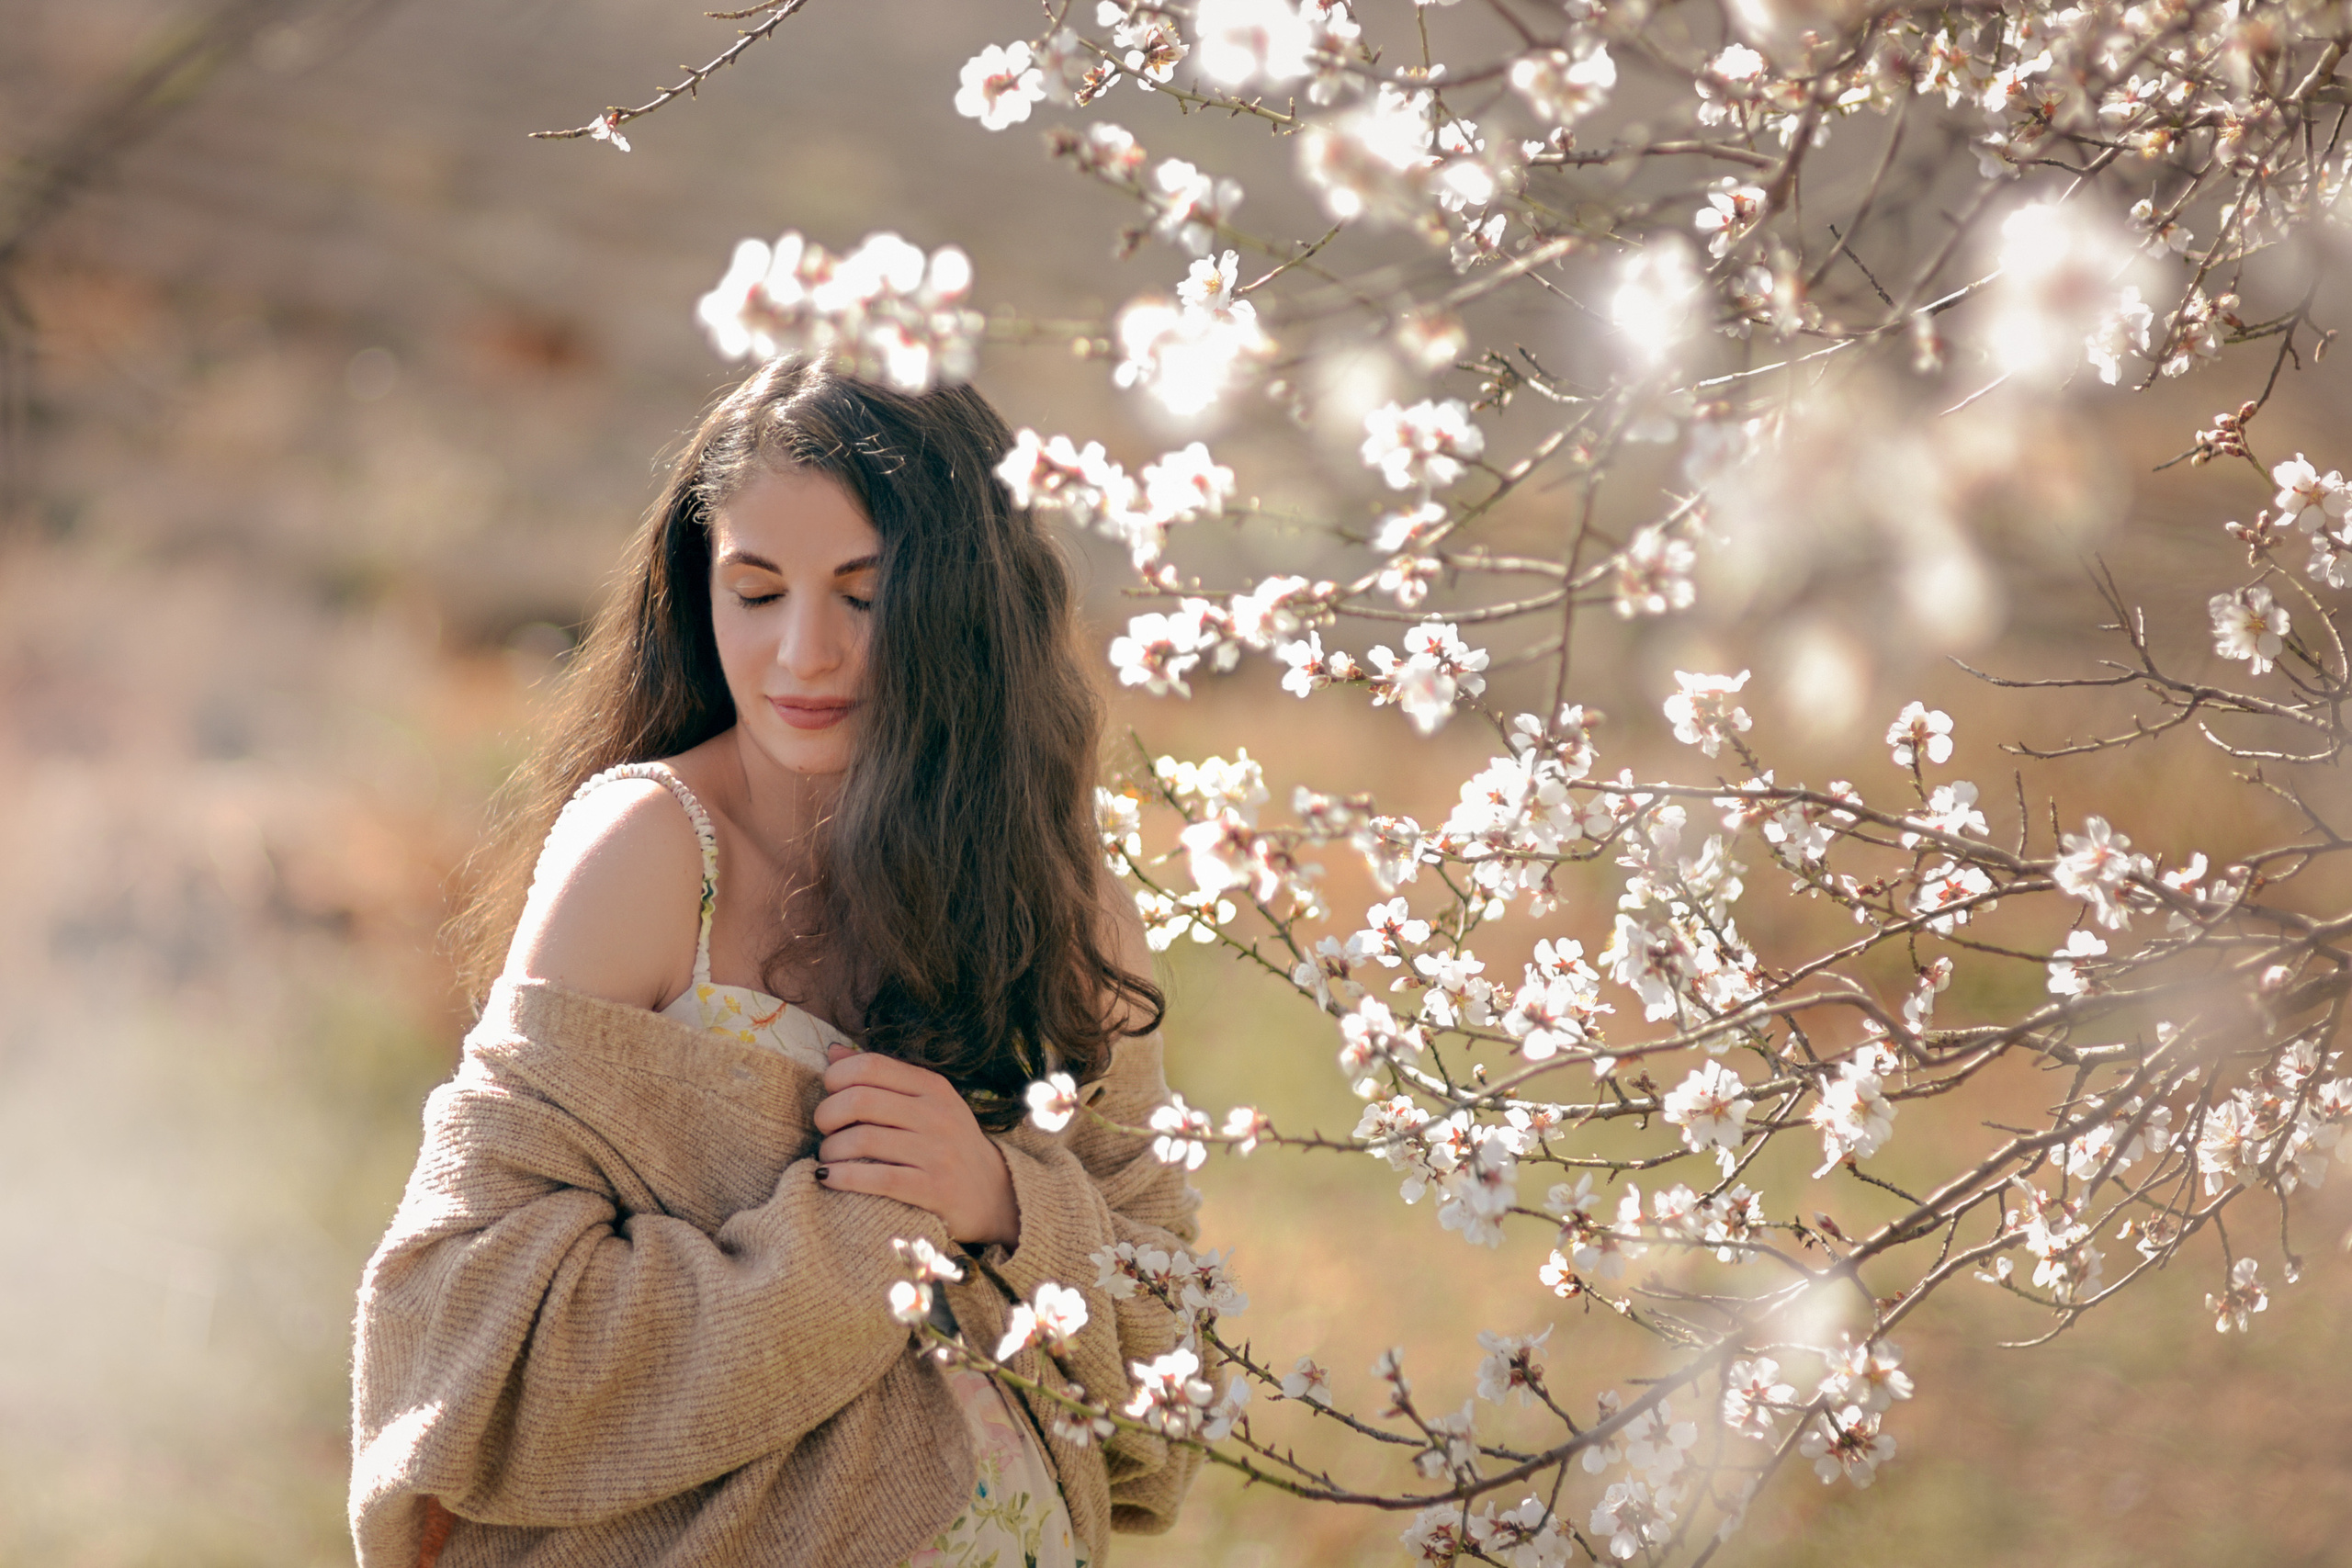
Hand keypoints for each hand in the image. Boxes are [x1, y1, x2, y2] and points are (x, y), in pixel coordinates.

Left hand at [812, 1044, 1020, 1246]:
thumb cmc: (947, 1145)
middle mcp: (938, 1115)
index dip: (837, 1077)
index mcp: (933, 1087)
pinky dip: (843, 1177)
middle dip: (827, 1114)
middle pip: (861, 1100)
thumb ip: (881, 1078)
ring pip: (864, 1139)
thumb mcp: (925, 1104)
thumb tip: (833, 1052)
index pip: (872, 1065)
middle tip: (824, 1129)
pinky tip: (827, 1177)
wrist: (992, 1195)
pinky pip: (878, 1178)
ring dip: (831, 1150)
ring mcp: (938, 1152)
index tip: (829, 1094)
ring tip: (826, 1157)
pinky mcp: (935, 1189)